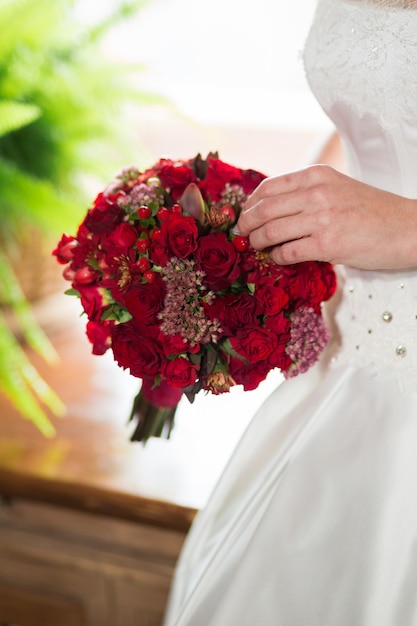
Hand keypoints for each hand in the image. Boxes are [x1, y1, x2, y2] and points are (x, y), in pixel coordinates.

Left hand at [237, 165, 416, 269]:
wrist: (407, 228)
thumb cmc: (372, 211)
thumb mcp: (337, 188)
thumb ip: (306, 193)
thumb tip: (270, 208)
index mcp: (317, 175)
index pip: (267, 187)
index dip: (249, 205)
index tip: (244, 216)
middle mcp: (316, 193)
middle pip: (263, 209)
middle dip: (246, 225)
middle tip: (243, 235)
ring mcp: (321, 218)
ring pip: (270, 231)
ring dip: (257, 242)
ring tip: (257, 248)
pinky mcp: (327, 244)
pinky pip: (287, 252)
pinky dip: (276, 257)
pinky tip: (279, 258)